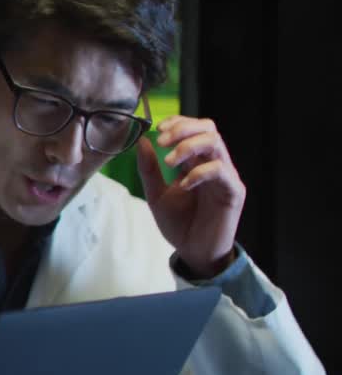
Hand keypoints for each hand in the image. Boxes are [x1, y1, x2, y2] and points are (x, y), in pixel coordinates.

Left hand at [136, 116, 245, 277]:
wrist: (194, 252)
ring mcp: (225, 176)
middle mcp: (214, 164)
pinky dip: (199, 171)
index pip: (195, 128)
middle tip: (162, 140)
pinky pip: (220, 170)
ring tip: (169, 161)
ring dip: (189, 145)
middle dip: (184, 128)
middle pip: (208, 128)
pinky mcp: (233, 191)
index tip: (158, 129)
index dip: (179, 122)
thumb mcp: (157, 195)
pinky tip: (184, 183)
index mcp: (197, 162)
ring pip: (216, 142)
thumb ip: (150, 169)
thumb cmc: (180, 224)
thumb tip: (141, 141)